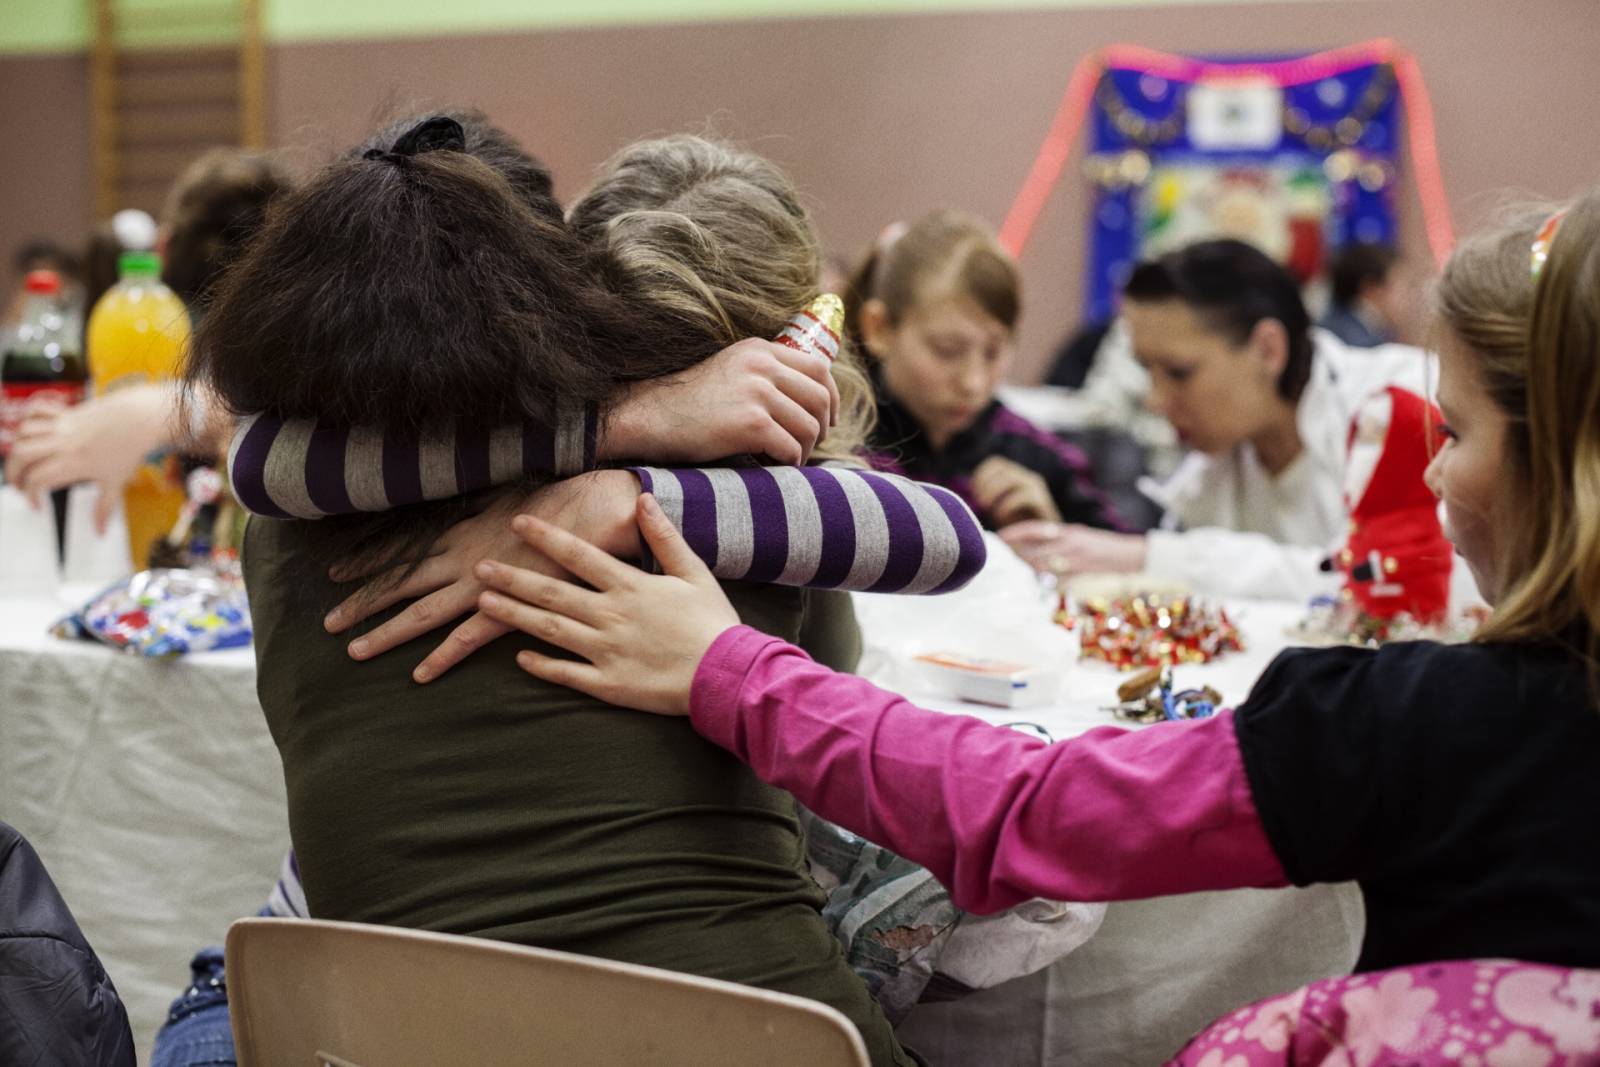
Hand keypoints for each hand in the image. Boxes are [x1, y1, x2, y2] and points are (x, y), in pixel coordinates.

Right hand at [5, 385, 175, 532]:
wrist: (140, 420)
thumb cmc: (129, 450)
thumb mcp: (116, 482)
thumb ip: (104, 508)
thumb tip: (100, 532)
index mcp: (71, 464)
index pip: (37, 480)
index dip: (30, 495)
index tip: (36, 505)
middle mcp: (61, 444)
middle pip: (20, 456)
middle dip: (12, 472)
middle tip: (19, 484)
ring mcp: (61, 426)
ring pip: (23, 433)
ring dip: (18, 446)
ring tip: (24, 460)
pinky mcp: (65, 412)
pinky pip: (37, 411)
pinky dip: (30, 419)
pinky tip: (36, 432)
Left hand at [325, 470, 640, 682]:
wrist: (589, 509)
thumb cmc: (554, 499)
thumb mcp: (506, 496)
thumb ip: (481, 507)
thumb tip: (465, 507)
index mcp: (460, 531)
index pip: (403, 548)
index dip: (367, 560)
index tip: (336, 572)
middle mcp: (460, 557)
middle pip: (400, 583)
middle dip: (362, 602)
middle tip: (328, 622)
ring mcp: (480, 584)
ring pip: (421, 612)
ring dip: (386, 631)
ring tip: (355, 650)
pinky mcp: (505, 606)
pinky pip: (466, 637)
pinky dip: (442, 657)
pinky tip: (419, 675)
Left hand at [476, 494, 738, 715]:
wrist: (726, 675)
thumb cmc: (712, 622)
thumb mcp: (694, 572)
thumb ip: (664, 537)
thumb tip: (643, 499)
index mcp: (630, 586)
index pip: (578, 555)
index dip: (546, 537)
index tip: (518, 523)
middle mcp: (611, 615)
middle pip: (551, 592)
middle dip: (513, 577)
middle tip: (480, 567)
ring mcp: (606, 651)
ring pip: (550, 630)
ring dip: (514, 615)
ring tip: (484, 603)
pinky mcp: (609, 684)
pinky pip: (567, 674)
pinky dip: (541, 665)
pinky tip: (519, 657)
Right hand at [602, 337, 838, 465]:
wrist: (650, 416)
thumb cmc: (689, 403)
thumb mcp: (731, 371)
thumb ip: (765, 374)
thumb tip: (807, 398)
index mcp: (760, 350)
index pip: (819, 367)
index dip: (831, 397)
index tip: (828, 419)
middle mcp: (762, 366)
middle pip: (819, 398)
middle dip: (821, 428)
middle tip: (808, 445)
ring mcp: (757, 393)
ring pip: (809, 426)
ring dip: (804, 449)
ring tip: (786, 457)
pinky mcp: (750, 423)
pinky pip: (790, 448)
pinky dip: (788, 462)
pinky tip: (771, 465)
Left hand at [972, 456, 1061, 527]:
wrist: (1042, 541)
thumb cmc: (1015, 524)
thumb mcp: (997, 507)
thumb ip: (986, 497)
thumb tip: (969, 494)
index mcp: (1015, 475)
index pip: (996, 463)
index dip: (982, 475)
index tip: (975, 492)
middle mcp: (1026, 477)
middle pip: (1003, 469)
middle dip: (987, 485)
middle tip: (980, 502)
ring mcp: (1036, 488)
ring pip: (1012, 479)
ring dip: (995, 492)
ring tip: (987, 507)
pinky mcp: (1042, 501)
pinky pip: (1023, 496)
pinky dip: (1007, 505)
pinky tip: (1000, 516)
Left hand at [999, 521, 1147, 576]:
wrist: (1127, 554)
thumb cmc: (1098, 543)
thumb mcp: (1076, 533)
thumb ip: (1055, 536)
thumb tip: (1028, 540)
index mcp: (1067, 530)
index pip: (1034, 529)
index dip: (1015, 532)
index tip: (1000, 536)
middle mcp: (1069, 543)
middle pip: (1034, 551)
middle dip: (1016, 556)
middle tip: (1001, 559)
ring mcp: (1075, 560)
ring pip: (1042, 567)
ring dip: (1027, 570)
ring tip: (1013, 572)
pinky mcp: (1080, 574)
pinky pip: (1057, 581)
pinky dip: (1044, 582)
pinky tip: (1035, 584)